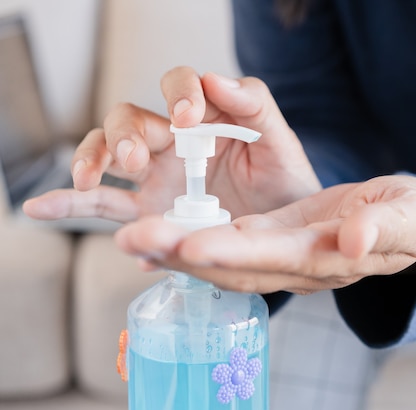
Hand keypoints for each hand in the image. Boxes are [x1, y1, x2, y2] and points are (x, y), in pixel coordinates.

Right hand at [23, 68, 320, 222]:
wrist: (285, 235)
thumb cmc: (284, 182)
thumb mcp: (280, 143)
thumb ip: (256, 107)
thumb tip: (217, 78)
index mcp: (206, 117)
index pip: (178, 85)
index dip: (177, 92)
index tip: (188, 116)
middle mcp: (173, 142)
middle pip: (130, 118)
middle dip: (125, 132)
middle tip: (138, 158)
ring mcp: (156, 176)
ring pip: (107, 153)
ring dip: (93, 159)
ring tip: (93, 179)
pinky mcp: (146, 210)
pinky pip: (101, 204)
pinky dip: (67, 203)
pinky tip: (40, 208)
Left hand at [114, 175, 415, 293]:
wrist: (399, 225)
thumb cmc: (407, 217)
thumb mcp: (408, 215)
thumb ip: (384, 228)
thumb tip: (356, 241)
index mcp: (326, 256)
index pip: (273, 258)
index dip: (231, 254)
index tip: (188, 247)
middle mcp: (294, 264)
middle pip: (232, 266)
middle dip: (181, 255)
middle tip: (131, 238)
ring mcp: (278, 256)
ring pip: (220, 260)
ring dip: (173, 252)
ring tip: (128, 237)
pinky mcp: (269, 241)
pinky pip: (224, 249)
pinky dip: (188, 246)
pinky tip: (155, 237)